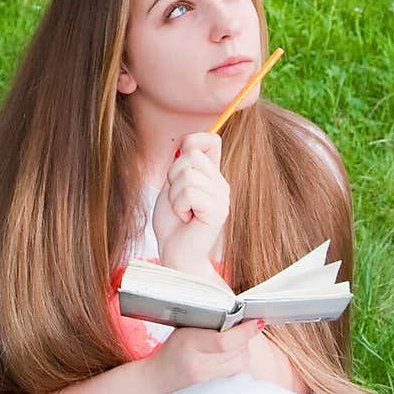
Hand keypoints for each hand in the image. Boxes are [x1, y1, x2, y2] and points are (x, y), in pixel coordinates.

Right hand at [146, 322, 309, 393]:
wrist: (158, 379)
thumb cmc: (172, 349)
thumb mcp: (185, 329)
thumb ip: (210, 322)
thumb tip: (240, 316)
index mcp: (189, 344)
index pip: (224, 341)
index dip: (244, 331)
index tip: (257, 322)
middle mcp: (200, 366)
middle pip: (238, 352)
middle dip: (245, 337)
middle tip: (242, 328)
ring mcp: (208, 382)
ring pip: (242, 363)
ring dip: (244, 350)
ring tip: (233, 342)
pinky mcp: (215, 390)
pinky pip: (238, 372)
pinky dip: (239, 361)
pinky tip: (230, 355)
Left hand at [152, 131, 229, 271]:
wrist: (176, 253)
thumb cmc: (172, 223)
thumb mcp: (172, 186)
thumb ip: (180, 164)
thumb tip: (186, 143)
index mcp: (212, 175)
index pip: (211, 140)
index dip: (192, 142)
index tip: (178, 166)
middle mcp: (220, 183)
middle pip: (191, 155)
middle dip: (173, 176)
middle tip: (178, 199)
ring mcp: (222, 197)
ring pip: (187, 175)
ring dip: (174, 195)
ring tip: (182, 211)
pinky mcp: (218, 211)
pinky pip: (189, 193)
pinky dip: (179, 206)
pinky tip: (186, 218)